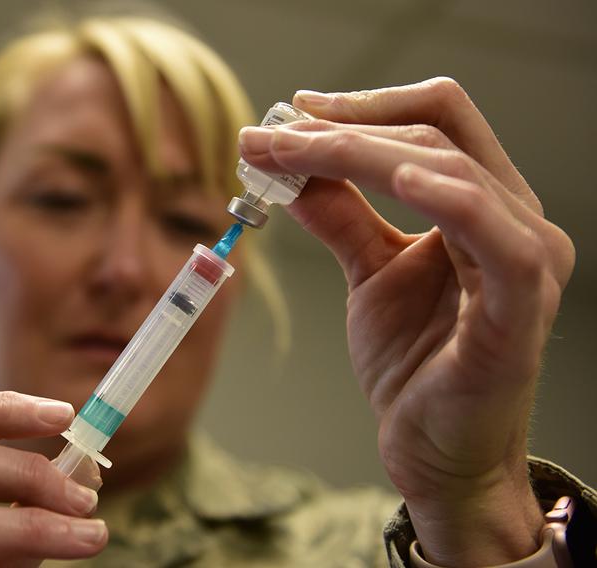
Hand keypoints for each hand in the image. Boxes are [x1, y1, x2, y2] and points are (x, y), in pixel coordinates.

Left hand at [239, 77, 574, 565]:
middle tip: (270, 137)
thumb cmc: (414, 364)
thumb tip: (289, 163)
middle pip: (435, 133)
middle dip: (341, 129)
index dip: (364, 105)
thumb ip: (339, 214)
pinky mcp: (520, 310)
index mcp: (484, 204)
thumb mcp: (367, 272)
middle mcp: (515, 220)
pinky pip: (497, 240)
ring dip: (360, 153)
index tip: (293, 112)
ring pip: (451, 170)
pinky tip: (398, 178)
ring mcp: (527, 262)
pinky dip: (450, 198)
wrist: (433, 451)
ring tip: (292, 153)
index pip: (435, 120)